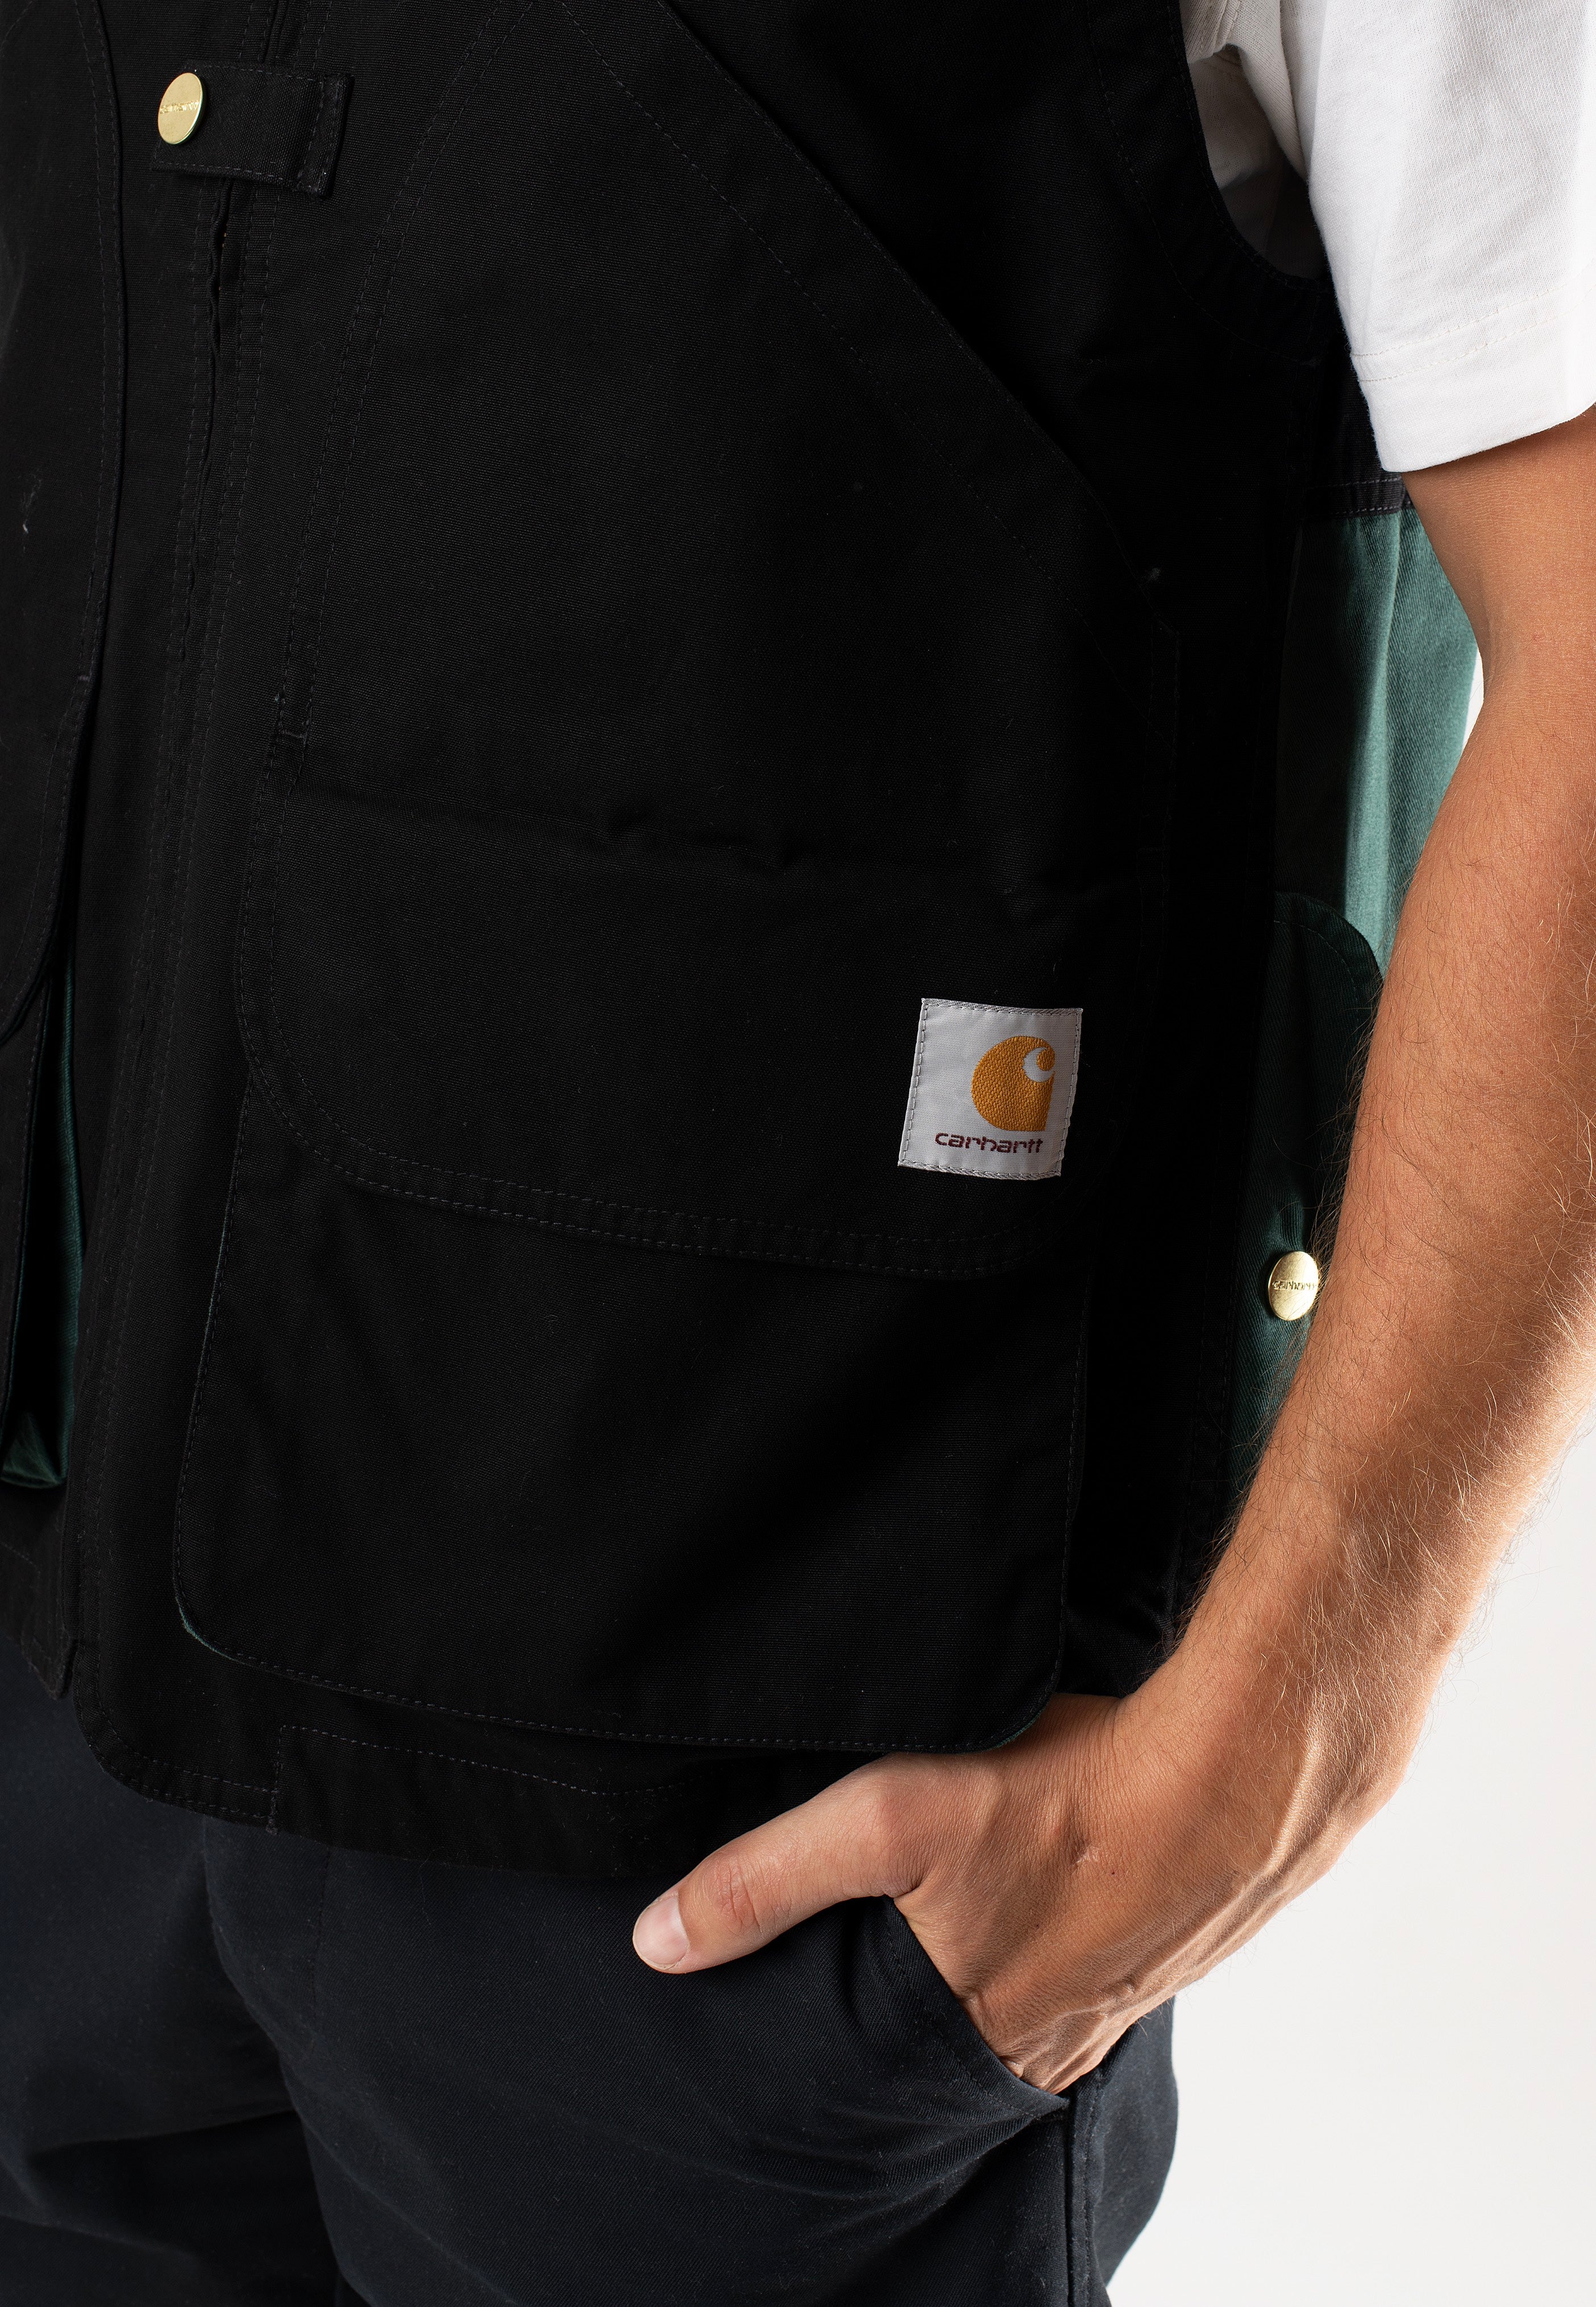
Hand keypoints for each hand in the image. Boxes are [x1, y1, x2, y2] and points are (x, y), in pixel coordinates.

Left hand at [631, 1634, 1408, 2093]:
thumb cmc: (1064, 1792)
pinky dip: (1050, 1944)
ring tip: (945, 1935)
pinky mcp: (1156, 1946)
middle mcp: (1045, 2045)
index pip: (871, 2083)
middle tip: (861, 1975)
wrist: (1233, 1770)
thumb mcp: (887, 1821)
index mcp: (974, 2042)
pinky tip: (1042, 1899)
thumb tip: (655, 1944)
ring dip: (980, 1979)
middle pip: (942, 2053)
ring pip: (1016, 2008)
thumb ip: (767, 1879)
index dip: (827, 2056)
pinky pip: (1082, 1968)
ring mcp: (1111, 2001)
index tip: (785, 2033)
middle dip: (898, 2025)